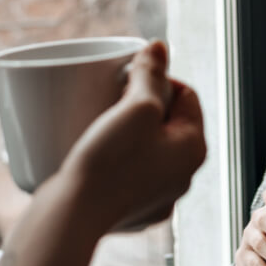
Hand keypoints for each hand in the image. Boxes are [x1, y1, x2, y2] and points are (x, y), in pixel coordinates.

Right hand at [59, 40, 206, 233]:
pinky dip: (112, 159)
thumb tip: (159, 46)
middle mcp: (182, 176)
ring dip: (125, 131)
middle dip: (138, 105)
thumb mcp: (136, 106)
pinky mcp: (129, 211)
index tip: (126, 81)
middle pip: (165, 120)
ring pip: (145, 146)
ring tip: (98, 124)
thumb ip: (151, 73)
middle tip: (109, 100)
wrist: (71, 219)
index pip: (186, 94)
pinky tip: (92, 154)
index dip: (156, 79)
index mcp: (194, 149)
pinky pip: (126, 172)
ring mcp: (156, 198)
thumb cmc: (109, 162)